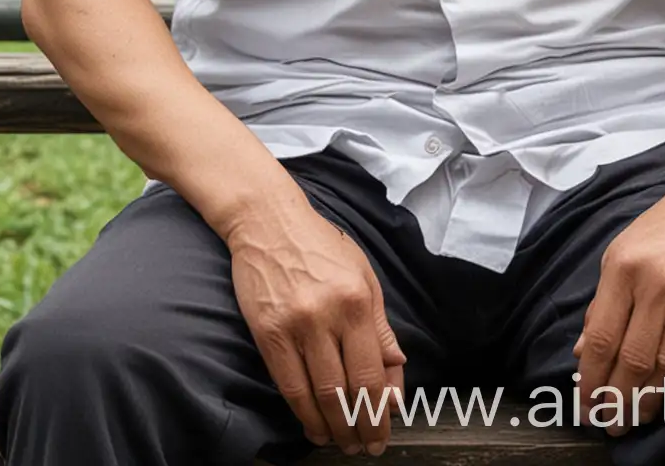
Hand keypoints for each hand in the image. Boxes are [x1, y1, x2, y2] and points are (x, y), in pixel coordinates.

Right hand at [228, 203, 405, 455]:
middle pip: (346, 390)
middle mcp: (328, 316)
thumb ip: (380, 327)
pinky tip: (313, 426)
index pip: (372, 374)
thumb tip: (396, 371)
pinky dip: (303, 413)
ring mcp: (296, 326)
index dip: (379, 412)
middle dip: (359, 427)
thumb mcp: (363, 275)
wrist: (269, 222)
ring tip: (341, 443)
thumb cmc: (320, 246)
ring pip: (318, 394)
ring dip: (332, 428)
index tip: (383, 432)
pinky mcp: (268, 332)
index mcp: (358, 301)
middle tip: (365, 446)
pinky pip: (288, 385)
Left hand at [574, 173, 664, 434]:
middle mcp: (653, 282)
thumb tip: (583, 350)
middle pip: (630, 358)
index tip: (584, 403)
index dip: (590, 379)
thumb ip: (602, 300)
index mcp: (621, 267)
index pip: (600, 337)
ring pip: (663, 363)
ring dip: (647, 399)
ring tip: (635, 417)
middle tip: (609, 423)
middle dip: (616, 398)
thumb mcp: (623, 250)